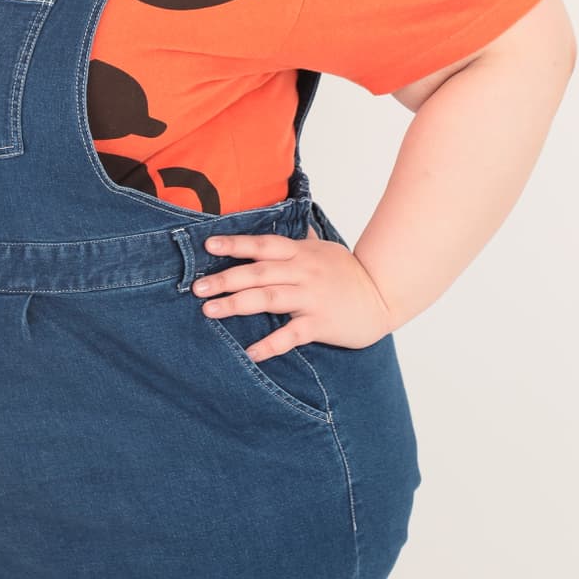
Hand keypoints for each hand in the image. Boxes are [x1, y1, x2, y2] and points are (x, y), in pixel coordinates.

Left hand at [193, 231, 393, 361]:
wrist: (382, 294)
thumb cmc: (348, 273)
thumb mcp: (322, 249)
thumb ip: (299, 241)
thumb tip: (286, 225)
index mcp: (300, 253)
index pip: (263, 245)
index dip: (236, 244)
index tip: (208, 245)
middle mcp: (302, 272)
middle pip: (258, 273)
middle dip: (225, 278)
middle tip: (196, 287)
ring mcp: (311, 298)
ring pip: (268, 299)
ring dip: (236, 304)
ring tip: (209, 310)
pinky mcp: (320, 323)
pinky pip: (290, 335)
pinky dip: (269, 344)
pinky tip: (250, 352)